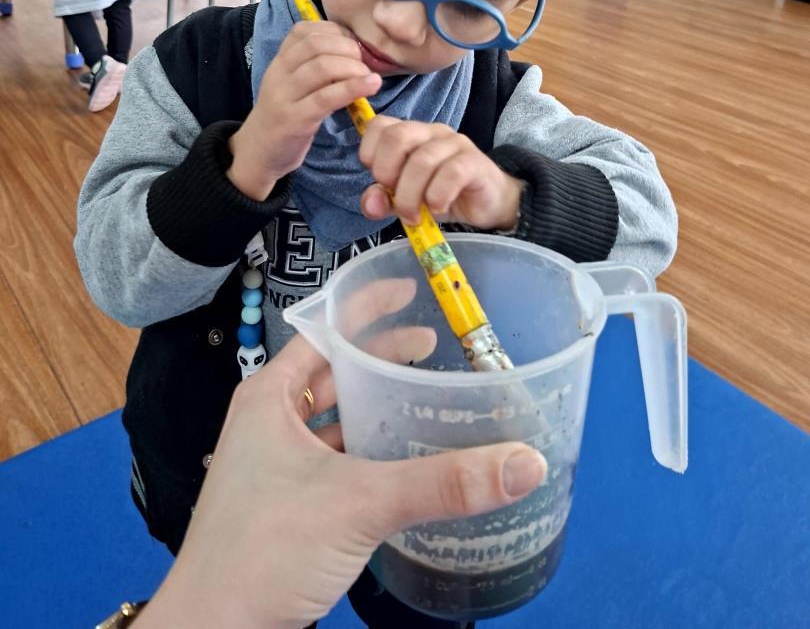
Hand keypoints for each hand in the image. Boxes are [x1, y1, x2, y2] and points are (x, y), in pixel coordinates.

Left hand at [139, 332, 546, 628]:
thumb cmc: (265, 549)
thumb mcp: (359, 503)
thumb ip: (442, 482)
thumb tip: (524, 462)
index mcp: (270, 395)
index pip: (325, 329)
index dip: (367, 306)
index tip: (411, 290)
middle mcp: (269, 420)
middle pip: (334, 371)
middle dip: (382, 357)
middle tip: (435, 347)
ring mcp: (276, 464)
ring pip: (336, 418)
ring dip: (378, 407)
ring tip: (428, 398)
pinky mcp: (289, 503)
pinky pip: (338, 460)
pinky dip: (371, 452)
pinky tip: (406, 461)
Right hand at [227, 22, 381, 200]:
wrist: (256, 153)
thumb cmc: (284, 117)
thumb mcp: (291, 85)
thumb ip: (312, 67)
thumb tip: (352, 49)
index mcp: (279, 62)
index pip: (304, 31)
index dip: (335, 31)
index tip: (354, 43)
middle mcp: (279, 74)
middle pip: (316, 45)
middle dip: (348, 48)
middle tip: (365, 62)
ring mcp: (284, 97)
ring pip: (321, 67)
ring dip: (353, 67)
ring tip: (369, 77)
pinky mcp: (294, 120)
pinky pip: (326, 97)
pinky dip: (353, 88)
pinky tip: (370, 86)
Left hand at [359, 116, 523, 230]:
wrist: (487, 204)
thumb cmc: (442, 195)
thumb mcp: (406, 200)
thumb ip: (384, 200)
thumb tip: (371, 204)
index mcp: (410, 133)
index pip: (379, 125)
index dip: (370, 154)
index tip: (380, 180)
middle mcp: (431, 131)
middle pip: (397, 137)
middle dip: (388, 174)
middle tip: (397, 200)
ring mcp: (454, 143)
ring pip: (422, 160)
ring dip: (411, 195)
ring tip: (416, 216)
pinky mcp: (474, 161)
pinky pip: (450, 173)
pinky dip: (437, 196)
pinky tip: (438, 208)